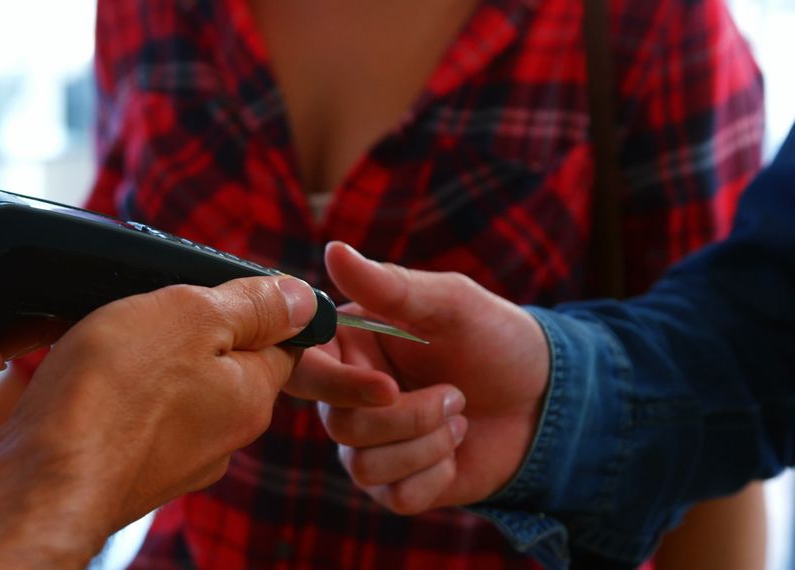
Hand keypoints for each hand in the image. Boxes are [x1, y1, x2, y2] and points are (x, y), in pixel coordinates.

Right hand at [0, 275, 317, 568]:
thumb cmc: (110, 396)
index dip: (253, 305)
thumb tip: (300, 300)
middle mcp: (223, 437)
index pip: (282, 342)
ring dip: (145, 359)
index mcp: (251, 397)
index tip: (211, 290)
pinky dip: (114, 392)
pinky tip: (85, 381)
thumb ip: (250, 306)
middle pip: (224, 362)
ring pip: (173, 387)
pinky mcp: (128, 471)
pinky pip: (133, 414)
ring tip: (107, 345)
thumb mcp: (189, 318)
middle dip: (190, 330)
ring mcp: (174, 460)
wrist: (36, 484)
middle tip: (147, 311)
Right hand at [286, 242, 548, 513]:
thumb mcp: (451, 303)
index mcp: (349, 346)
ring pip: (364, 465)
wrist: (545, 400)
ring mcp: (368, 443)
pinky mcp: (395, 483)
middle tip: (457, 394)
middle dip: (409, 416)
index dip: (336, 385)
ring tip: (461, 416)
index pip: (303, 370)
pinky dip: (436, 474)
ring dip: (427, 444)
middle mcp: (347, 395)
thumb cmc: (495, 338)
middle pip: (339, 424)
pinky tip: (457, 448)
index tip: (388, 386)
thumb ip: (390, 285)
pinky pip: (395, 496)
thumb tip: (333, 250)